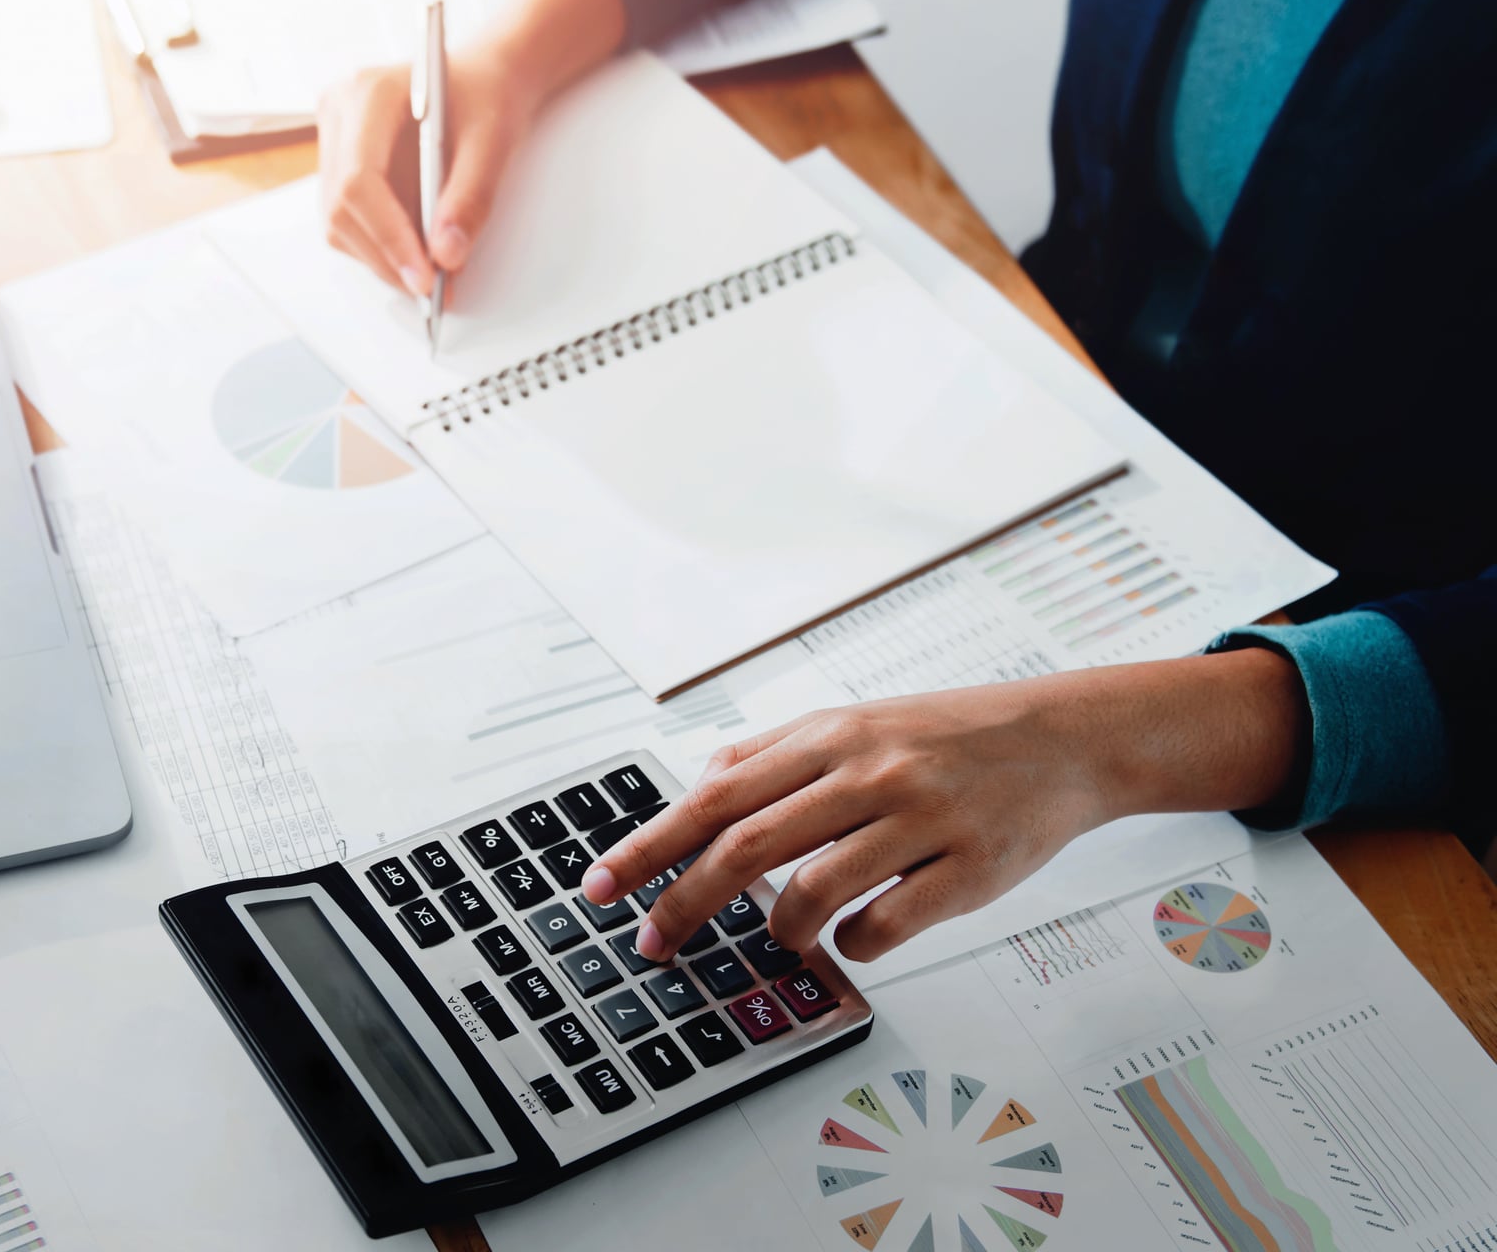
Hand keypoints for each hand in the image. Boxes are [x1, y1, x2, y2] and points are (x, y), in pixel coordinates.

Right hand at [316, 51, 535, 297]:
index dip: (388, 236)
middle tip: (433, 288)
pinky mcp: (337, 164)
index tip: (423, 277)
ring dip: (382, 257)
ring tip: (431, 274)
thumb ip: (471, 198)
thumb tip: (447, 256)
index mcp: (370, 93)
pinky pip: (348, 220)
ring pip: (339, 221)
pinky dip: (381, 247)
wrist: (480, 81)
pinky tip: (415, 252)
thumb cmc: (485, 97)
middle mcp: (339, 112)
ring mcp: (332, 139)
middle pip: (342, 207)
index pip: (359, 180)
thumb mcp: (493, 142)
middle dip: (387, 257)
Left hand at [579, 651, 1304, 963]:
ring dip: (780, 930)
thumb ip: (774, 754)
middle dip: (684, 903)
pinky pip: (886, 926)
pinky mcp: (968, 869)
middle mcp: (867, 771)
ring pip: (813, 893)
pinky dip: (855, 944)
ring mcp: (919, 821)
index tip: (601, 886)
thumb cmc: (950, 735)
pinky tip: (856, 937)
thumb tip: (698, 789)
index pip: (713, 795)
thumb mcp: (854, 721)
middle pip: (745, 846)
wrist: (1064, 738)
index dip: (649, 846)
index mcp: (828, 736)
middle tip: (652, 943)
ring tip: (781, 938)